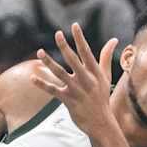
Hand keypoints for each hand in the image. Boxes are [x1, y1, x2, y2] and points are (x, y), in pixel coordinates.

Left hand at [31, 23, 118, 140]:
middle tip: (57, 33)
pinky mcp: (67, 100)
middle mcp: (86, 79)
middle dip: (65, 46)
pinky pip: (52, 90)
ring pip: (60, 73)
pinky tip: (32, 77)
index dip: (80, 38)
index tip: (74, 25)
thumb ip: (106, 57)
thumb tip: (114, 39)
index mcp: (95, 72)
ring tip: (40, 52)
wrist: (100, 121)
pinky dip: (42, 84)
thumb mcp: (106, 76)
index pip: (87, 51)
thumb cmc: (102, 96)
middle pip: (73, 59)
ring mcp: (76, 90)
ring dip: (49, 62)